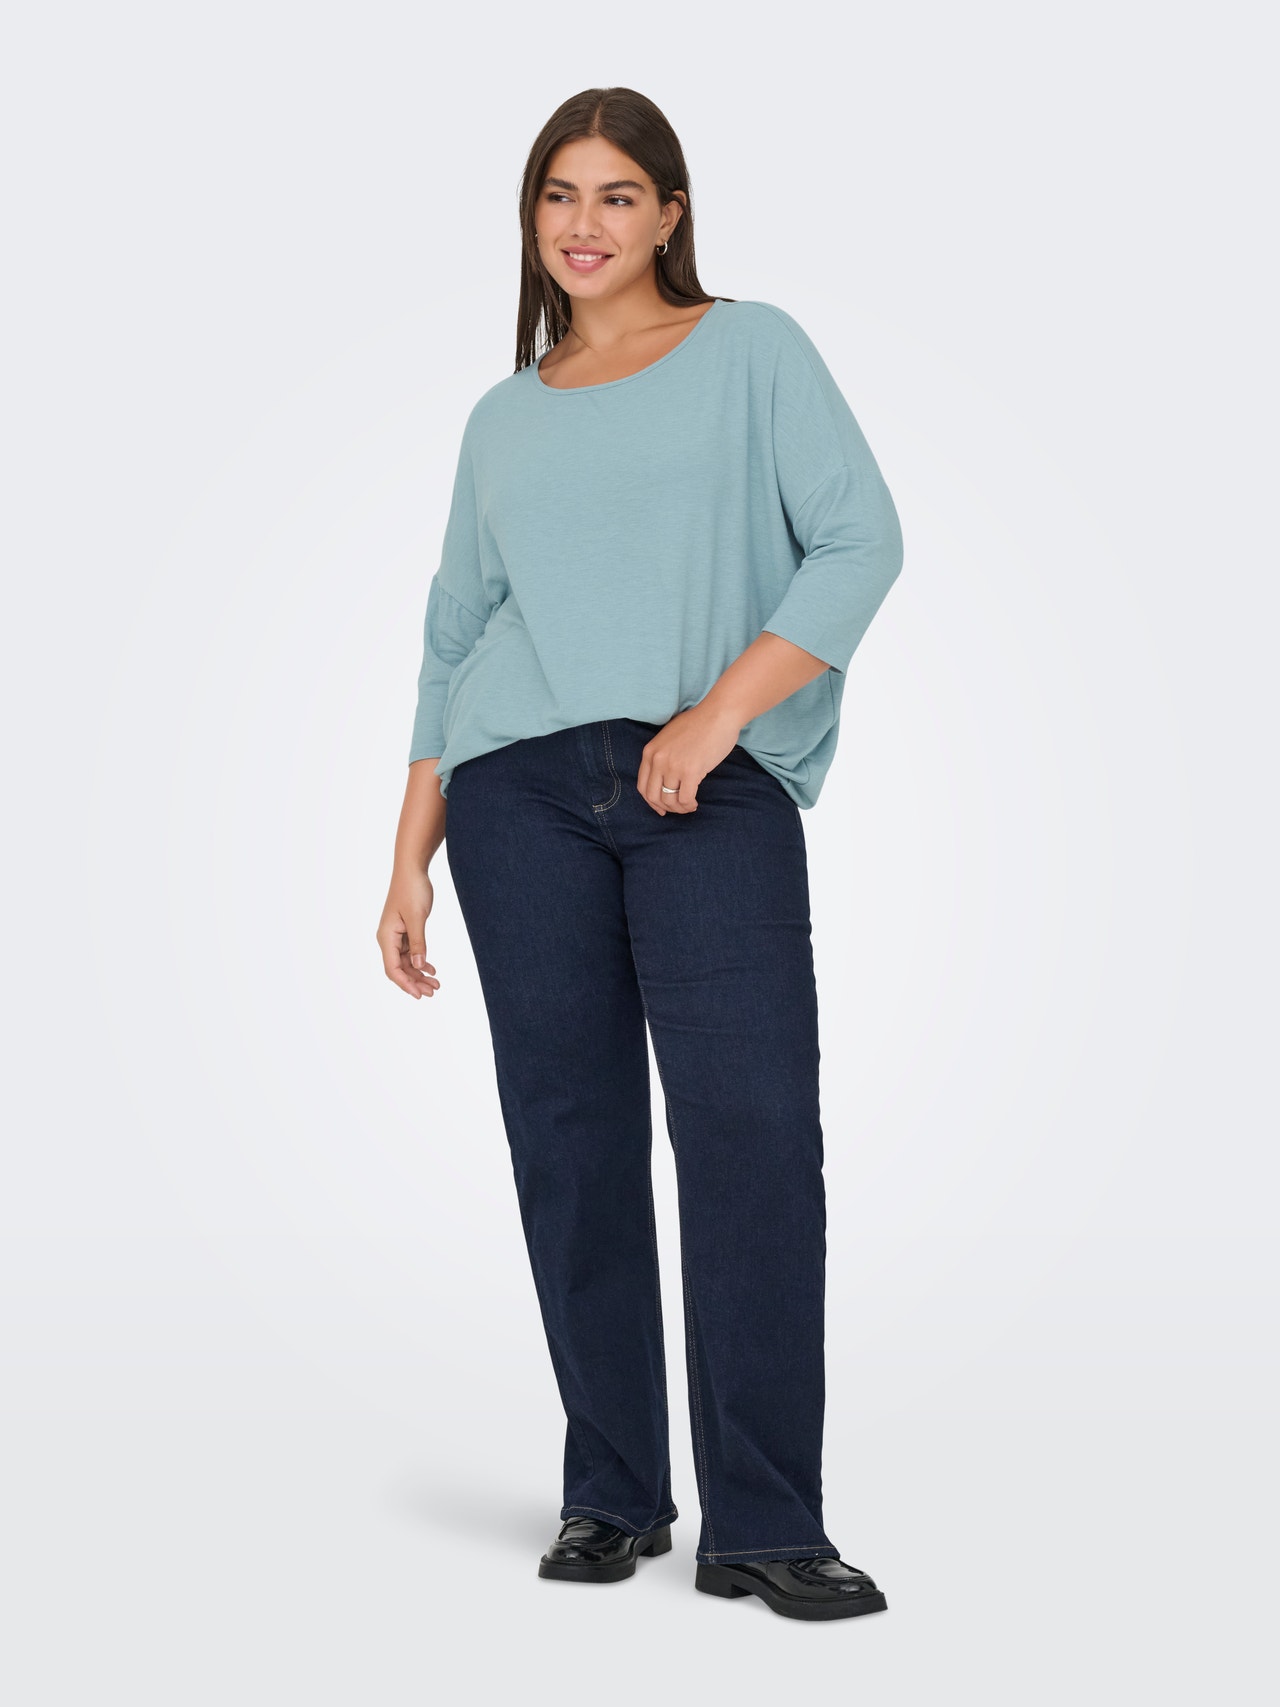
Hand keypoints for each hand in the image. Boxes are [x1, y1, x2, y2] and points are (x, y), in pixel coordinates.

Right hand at [377, 869, 441, 997]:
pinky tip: (432, 969)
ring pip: (406, 962)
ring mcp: (396, 936)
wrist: (411, 870)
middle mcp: (388, 939)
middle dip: (415, 982)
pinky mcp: (404, 931)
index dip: (405, 984)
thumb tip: (418, 966)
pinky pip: (410, 952)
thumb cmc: (412, 890)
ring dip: (419, 974)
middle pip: (399, 969)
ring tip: (436, 984)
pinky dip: (421, 961)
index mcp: (386, 937)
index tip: (419, 995)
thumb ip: (418, 943)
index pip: (393, 969)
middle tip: (433, 991)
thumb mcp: (417, 918)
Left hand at [636, 701, 744, 814]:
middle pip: (653, 796)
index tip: (661, 808)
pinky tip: (695, 804)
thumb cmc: (699, 724)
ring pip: (669, 800)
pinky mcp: (690, 771)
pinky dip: (689, 805)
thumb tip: (665, 779)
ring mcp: (673, 766)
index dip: (651, 802)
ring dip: (679, 808)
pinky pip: (685, 799)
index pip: (642, 786)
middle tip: (677, 809)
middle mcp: (658, 760)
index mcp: (650, 751)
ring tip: (689, 806)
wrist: (718, 715)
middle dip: (665, 807)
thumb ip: (662, 755)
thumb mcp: (669, 737)